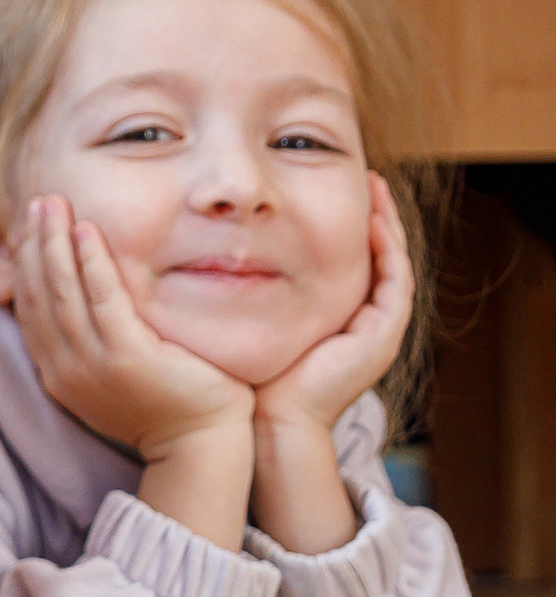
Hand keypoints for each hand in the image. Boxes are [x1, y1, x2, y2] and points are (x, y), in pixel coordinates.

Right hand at [13, 196, 255, 461]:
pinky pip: (102, 300)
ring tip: (52, 205)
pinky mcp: (126, 358)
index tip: (30, 228)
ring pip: (60, 292)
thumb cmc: (168, 407)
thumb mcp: (116, 374)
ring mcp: (91, 365)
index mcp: (58, 373)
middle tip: (37, 203)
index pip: (30, 308)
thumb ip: (96, 342)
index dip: (26, 264)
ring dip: (52, 244)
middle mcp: (65, 369)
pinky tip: (85, 231)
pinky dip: (90, 263)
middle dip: (33, 245)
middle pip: (37, 295)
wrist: (200, 446)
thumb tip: (90, 303)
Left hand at [247, 174, 408, 553]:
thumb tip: (200, 251)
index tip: (323, 183)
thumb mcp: (244, 319)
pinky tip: (374, 218)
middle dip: (371, 213)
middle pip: (373, 254)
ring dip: (386, 221)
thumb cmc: (246, 378)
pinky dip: (389, 247)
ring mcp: (376, 328)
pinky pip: (395, 279)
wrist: (268, 424)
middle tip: (364, 172)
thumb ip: (236, 289)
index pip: (344, 257)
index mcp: (331, 316)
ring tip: (375, 183)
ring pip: (391, 260)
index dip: (340, 221)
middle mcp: (360, 320)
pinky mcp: (381, 334)